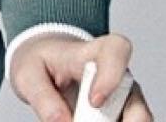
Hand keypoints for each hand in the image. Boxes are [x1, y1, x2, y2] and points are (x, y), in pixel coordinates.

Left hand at [8, 31, 153, 121]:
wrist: (44, 65)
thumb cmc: (39, 62)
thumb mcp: (27, 73)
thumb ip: (42, 96)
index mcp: (92, 52)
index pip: (115, 51)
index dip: (111, 77)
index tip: (94, 101)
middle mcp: (117, 76)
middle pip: (136, 101)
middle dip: (123, 120)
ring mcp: (123, 101)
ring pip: (137, 120)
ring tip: (80, 121)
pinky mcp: (121, 117)